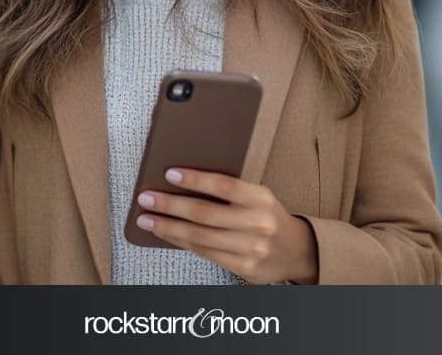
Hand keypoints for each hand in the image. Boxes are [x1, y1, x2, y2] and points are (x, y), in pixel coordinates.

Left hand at [136, 167, 318, 283]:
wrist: (295, 250)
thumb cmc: (266, 214)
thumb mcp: (256, 195)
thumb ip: (228, 190)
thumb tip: (182, 180)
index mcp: (261, 198)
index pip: (224, 186)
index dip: (195, 180)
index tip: (169, 174)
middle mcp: (258, 224)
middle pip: (205, 214)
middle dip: (170, 206)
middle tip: (146, 198)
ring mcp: (251, 249)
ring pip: (200, 237)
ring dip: (168, 228)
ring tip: (146, 219)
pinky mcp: (244, 268)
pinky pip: (204, 254)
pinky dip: (180, 242)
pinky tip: (165, 234)